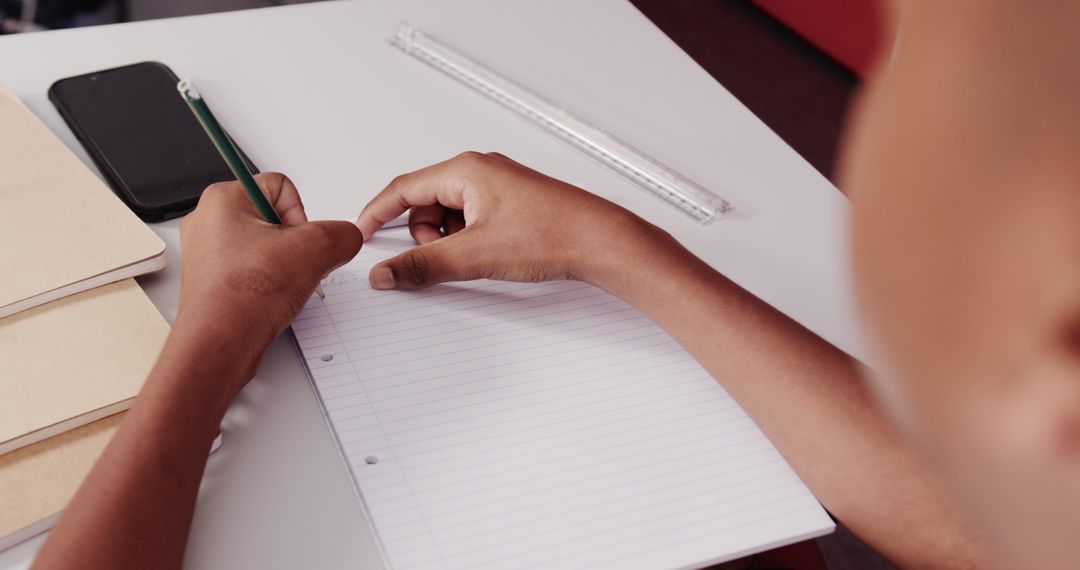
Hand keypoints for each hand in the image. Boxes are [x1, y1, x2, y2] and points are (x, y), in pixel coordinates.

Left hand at [178, 173, 362, 348]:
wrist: (220, 345)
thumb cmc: (244, 296)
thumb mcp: (315, 250)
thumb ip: (342, 234)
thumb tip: (347, 237)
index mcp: (223, 199)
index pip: (282, 187)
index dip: (301, 215)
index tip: (298, 242)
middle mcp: (209, 222)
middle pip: (275, 218)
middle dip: (295, 245)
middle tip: (293, 266)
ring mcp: (209, 253)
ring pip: (267, 247)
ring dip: (285, 266)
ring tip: (281, 286)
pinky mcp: (214, 281)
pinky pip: (255, 271)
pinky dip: (270, 284)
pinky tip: (272, 299)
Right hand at [356, 152, 665, 290]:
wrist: (601, 241)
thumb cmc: (552, 233)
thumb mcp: (475, 255)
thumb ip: (423, 265)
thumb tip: (389, 272)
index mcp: (466, 170)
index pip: (403, 188)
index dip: (377, 213)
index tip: (361, 233)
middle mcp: (480, 171)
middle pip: (426, 205)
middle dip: (427, 236)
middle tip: (447, 257)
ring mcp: (497, 187)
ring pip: (449, 216)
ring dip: (451, 242)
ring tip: (478, 257)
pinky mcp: (511, 204)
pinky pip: (472, 221)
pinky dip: (470, 241)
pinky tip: (490, 256)